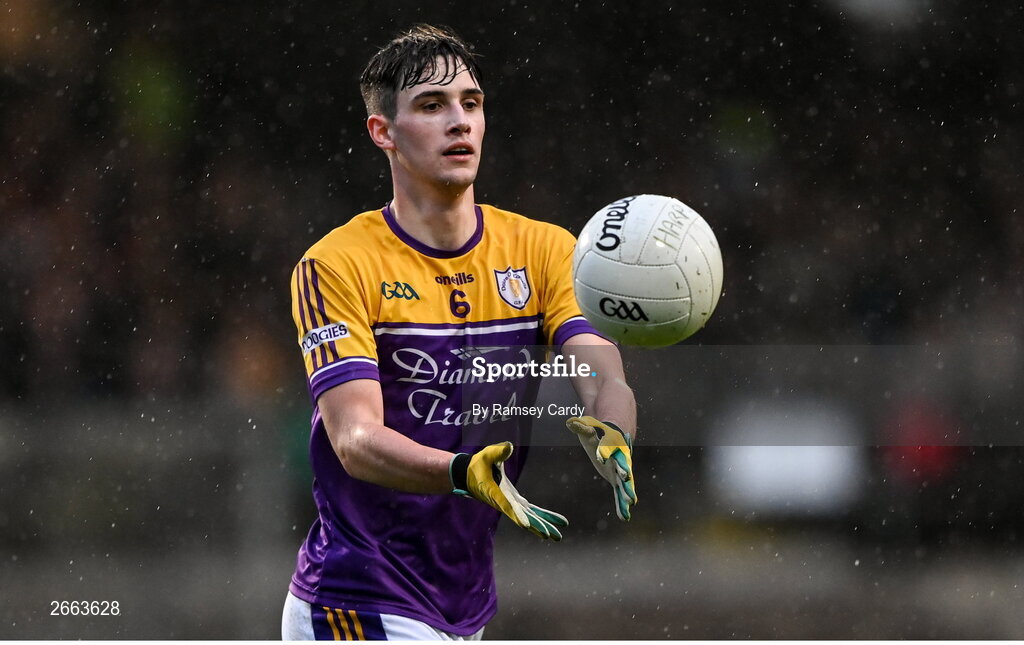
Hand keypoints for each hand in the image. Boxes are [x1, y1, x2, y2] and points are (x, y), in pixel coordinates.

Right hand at [450, 442, 567, 539]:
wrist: (468, 475)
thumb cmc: (478, 464)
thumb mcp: (486, 455)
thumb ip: (497, 452)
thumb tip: (509, 447)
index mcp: (494, 492)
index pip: (506, 505)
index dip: (516, 515)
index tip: (526, 526)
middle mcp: (503, 502)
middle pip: (521, 516)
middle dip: (535, 525)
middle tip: (549, 535)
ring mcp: (510, 503)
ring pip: (528, 517)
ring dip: (542, 526)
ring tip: (558, 537)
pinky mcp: (514, 502)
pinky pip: (529, 511)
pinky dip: (541, 517)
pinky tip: (552, 525)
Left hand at [565, 416, 636, 520]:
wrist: (616, 437)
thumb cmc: (600, 433)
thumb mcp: (589, 428)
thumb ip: (581, 426)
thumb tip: (570, 422)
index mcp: (611, 444)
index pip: (606, 447)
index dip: (603, 451)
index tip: (601, 457)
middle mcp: (618, 457)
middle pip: (622, 464)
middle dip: (624, 472)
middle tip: (626, 478)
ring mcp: (620, 469)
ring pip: (625, 482)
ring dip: (627, 491)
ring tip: (631, 502)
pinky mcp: (618, 479)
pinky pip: (620, 492)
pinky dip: (622, 503)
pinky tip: (625, 516)